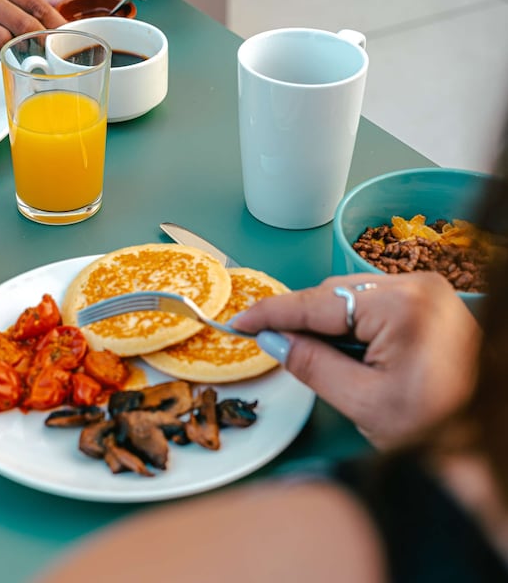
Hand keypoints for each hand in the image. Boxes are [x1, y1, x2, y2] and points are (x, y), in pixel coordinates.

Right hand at [232, 272, 480, 448]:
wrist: (488, 439)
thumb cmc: (436, 427)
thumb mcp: (363, 402)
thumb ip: (312, 364)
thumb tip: (272, 339)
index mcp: (400, 305)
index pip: (318, 301)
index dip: (273, 313)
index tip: (240, 320)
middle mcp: (415, 284)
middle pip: (335, 293)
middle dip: (304, 319)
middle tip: (274, 347)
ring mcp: (427, 289)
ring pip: (353, 295)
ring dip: (329, 322)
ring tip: (324, 360)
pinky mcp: (431, 300)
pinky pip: (375, 301)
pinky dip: (355, 323)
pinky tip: (352, 352)